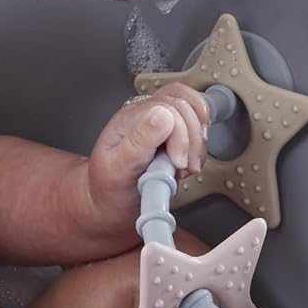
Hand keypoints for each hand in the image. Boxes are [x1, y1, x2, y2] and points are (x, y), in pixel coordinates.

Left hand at [83, 83, 210, 237]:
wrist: (109, 203)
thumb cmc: (109, 188)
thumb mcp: (118, 168)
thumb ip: (139, 140)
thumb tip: (162, 116)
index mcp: (128, 120)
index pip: (166, 108)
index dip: (180, 136)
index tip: (178, 163)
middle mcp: (144, 116)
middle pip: (182, 104)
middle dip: (192, 139)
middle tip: (184, 165)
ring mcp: (158, 122)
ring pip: (192, 109)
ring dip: (198, 140)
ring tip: (187, 165)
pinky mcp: (171, 133)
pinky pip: (194, 123)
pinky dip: (199, 143)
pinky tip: (189, 162)